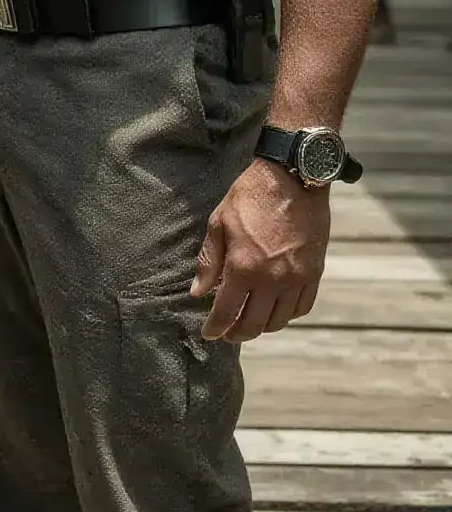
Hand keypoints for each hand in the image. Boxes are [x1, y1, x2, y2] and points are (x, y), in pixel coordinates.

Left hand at [191, 159, 329, 341]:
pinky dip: (287, 315)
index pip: (226, 312)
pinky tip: (275, 310)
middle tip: (227, 333)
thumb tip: (197, 292)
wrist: (294, 178)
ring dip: (261, 327)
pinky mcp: (314, 273)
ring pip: (278, 321)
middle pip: (253, 325)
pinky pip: (301, 308)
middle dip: (236, 334)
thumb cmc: (251, 196)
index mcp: (243, 267)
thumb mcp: (219, 222)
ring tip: (249, 322)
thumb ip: (208, 261)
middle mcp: (271, 279)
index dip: (215, 328)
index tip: (209, 333)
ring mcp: (296, 278)